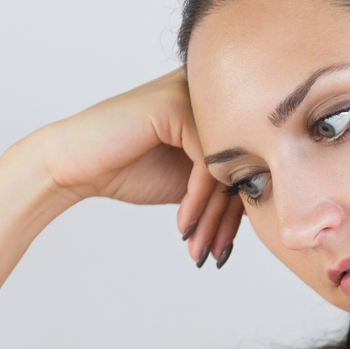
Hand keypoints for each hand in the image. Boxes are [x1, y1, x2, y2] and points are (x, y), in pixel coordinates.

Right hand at [25, 68, 241, 267]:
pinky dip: (197, 200)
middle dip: (226, 220)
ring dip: (212, 217)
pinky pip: (206, 162)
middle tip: (215, 255)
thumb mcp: (191, 183)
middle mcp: (210, 94)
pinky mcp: (175, 103)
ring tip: (198, 248)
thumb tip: (275, 206)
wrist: (75, 164)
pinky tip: (182, 224)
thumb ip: (227, 184)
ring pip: (226, 166)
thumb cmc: (130, 170)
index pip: (246, 164)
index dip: (238, 212)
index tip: (224, 249)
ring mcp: (193, 93)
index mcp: (218, 109)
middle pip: (240, 165)